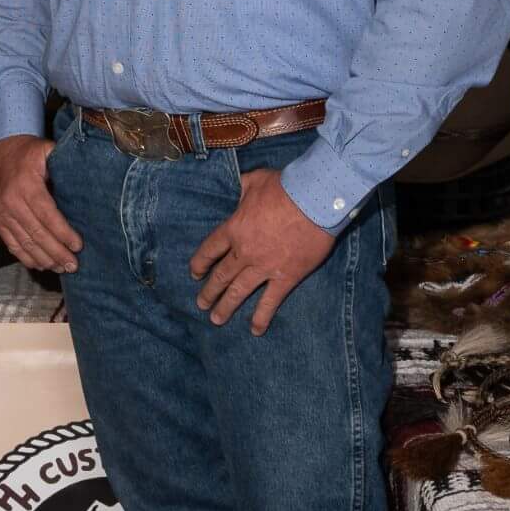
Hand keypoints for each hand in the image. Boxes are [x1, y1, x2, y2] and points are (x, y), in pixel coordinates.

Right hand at [0, 135, 80, 273]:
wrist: (2, 148)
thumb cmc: (30, 151)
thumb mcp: (48, 150)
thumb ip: (64, 166)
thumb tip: (90, 183)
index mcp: (26, 185)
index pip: (47, 215)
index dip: (63, 233)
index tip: (78, 246)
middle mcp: (11, 202)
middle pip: (37, 234)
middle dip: (57, 252)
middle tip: (73, 265)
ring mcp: (1, 213)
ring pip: (24, 243)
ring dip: (44, 258)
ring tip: (61, 268)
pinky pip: (11, 244)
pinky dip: (26, 257)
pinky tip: (41, 265)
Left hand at [188, 167, 336, 333]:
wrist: (314, 201)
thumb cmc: (285, 188)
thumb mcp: (256, 180)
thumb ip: (243, 187)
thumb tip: (238, 185)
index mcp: (234, 228)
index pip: (210, 250)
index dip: (200, 263)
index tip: (195, 274)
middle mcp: (244, 252)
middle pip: (221, 275)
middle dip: (209, 291)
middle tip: (201, 304)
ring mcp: (263, 267)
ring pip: (238, 292)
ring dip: (225, 307)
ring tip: (216, 319)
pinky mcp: (285, 277)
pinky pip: (270, 302)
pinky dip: (261, 317)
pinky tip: (255, 330)